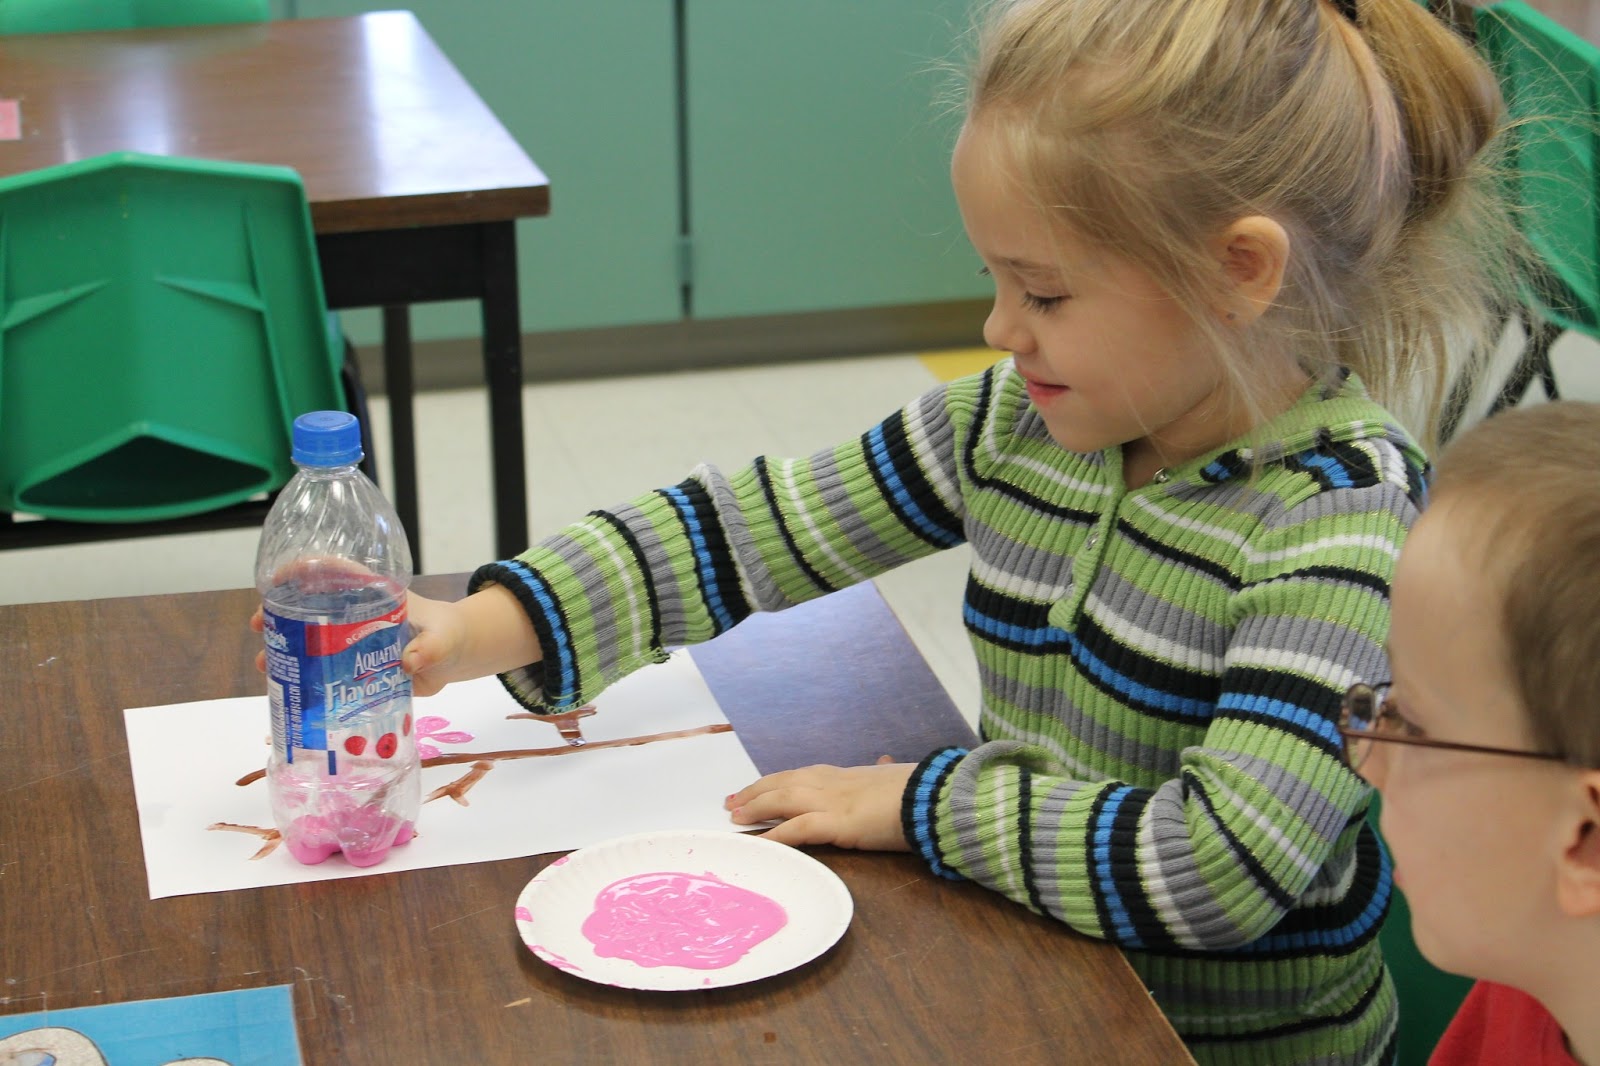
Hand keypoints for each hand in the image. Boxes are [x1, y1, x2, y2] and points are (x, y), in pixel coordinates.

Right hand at [250, 583, 540, 697]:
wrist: (454, 656)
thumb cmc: (447, 633)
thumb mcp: (443, 637)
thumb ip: (431, 648)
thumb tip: (410, 662)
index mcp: (375, 595)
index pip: (337, 572)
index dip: (306, 569)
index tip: (276, 577)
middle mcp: (356, 615)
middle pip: (311, 606)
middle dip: (281, 612)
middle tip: (261, 625)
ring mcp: (352, 643)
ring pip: (311, 642)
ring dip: (285, 650)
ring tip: (265, 664)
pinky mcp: (354, 670)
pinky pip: (324, 672)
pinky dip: (303, 679)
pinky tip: (286, 690)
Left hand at [725, 757, 914, 851]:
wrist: (931, 795)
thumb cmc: (916, 789)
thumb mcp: (893, 776)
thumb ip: (881, 773)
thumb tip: (885, 762)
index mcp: (842, 774)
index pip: (798, 775)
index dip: (774, 782)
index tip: (755, 788)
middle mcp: (830, 783)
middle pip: (782, 783)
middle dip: (754, 792)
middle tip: (731, 802)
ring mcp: (831, 801)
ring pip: (782, 800)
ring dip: (756, 807)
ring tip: (735, 817)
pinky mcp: (837, 823)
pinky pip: (797, 829)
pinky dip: (775, 834)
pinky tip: (758, 841)